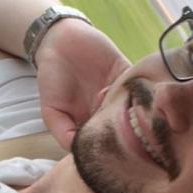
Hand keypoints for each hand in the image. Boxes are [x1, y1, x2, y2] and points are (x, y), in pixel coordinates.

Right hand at [35, 18, 130, 149]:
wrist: (59, 41)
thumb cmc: (52, 78)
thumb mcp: (51, 111)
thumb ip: (62, 133)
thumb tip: (77, 152)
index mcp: (92, 123)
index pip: (107, 142)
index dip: (112, 148)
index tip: (113, 150)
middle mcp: (109, 110)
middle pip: (127, 128)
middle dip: (128, 132)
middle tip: (122, 130)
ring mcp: (120, 92)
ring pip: (136, 109)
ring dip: (134, 111)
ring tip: (122, 109)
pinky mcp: (127, 73)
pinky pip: (140, 85)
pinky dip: (141, 90)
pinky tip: (130, 92)